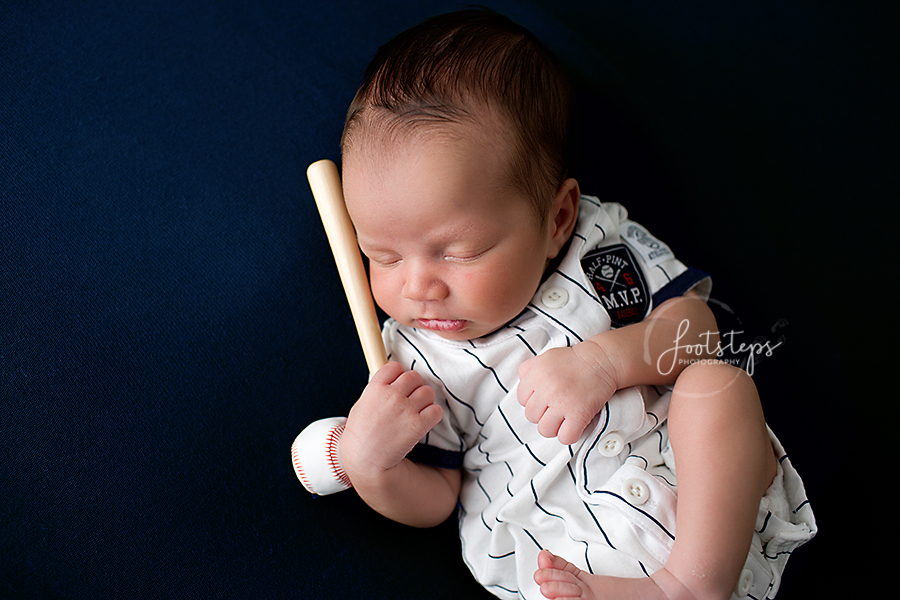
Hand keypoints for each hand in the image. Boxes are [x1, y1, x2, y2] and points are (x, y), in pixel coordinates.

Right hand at [341, 362, 441, 480]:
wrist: (365, 460)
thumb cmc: (360, 436)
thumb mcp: (361, 406)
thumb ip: (376, 391)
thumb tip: (390, 381)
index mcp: (375, 388)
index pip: (395, 367)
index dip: (399, 375)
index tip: (399, 385)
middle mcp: (392, 395)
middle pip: (414, 377)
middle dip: (415, 387)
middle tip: (411, 400)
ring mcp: (405, 409)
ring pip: (428, 392)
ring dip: (426, 401)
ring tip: (418, 412)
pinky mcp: (418, 424)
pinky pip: (436, 410)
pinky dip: (433, 415)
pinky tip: (424, 422)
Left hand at [517, 342, 617, 444]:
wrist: (600, 360)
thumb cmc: (572, 360)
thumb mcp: (545, 357)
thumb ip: (528, 368)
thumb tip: (522, 382)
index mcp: (536, 375)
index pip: (521, 400)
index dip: (533, 401)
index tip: (544, 399)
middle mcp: (547, 390)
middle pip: (531, 416)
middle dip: (542, 414)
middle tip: (555, 408)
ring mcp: (562, 403)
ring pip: (545, 430)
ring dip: (554, 427)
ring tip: (563, 418)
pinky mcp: (579, 414)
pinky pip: (565, 437)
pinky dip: (569, 435)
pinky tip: (574, 425)